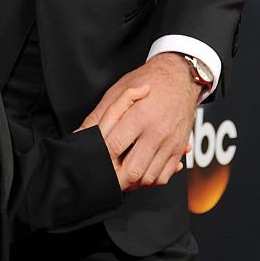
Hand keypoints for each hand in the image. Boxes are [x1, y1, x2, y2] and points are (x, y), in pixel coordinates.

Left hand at [80, 53, 198, 188]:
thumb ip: (99, 115)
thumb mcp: (118, 90)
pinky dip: (150, 181)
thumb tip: (80, 134)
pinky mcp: (178, 149)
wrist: (179, 77)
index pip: (114, 146)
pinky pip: (164, 177)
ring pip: (148, 178)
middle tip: (105, 177)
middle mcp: (156, 132)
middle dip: (115, 179)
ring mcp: (169, 143)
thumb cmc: (146, 80)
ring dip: (132, 183)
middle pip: (132, 170)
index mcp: (139, 116)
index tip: (94, 162)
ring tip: (120, 176)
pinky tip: (139, 173)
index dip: (101, 158)